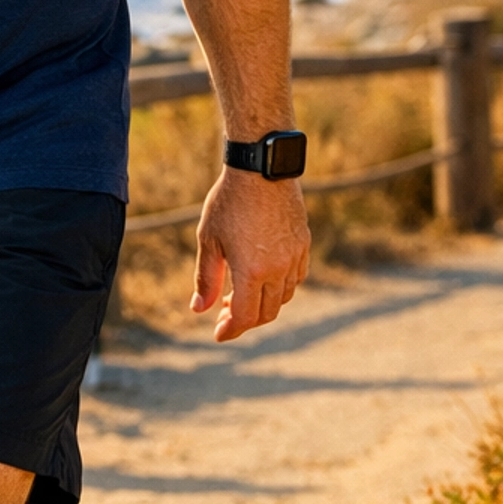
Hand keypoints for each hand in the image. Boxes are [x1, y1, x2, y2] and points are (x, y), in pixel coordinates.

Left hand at [191, 169, 309, 341]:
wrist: (261, 168)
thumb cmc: (228, 202)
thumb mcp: (209, 240)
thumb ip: (206, 278)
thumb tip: (199, 309)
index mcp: (251, 271)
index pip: (244, 316)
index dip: (230, 330)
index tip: (218, 335)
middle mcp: (278, 269)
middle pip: (266, 313)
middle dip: (244, 320)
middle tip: (223, 315)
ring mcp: (295, 257)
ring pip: (283, 297)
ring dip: (263, 304)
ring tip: (239, 295)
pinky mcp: (303, 244)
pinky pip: (296, 278)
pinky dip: (281, 288)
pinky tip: (263, 279)